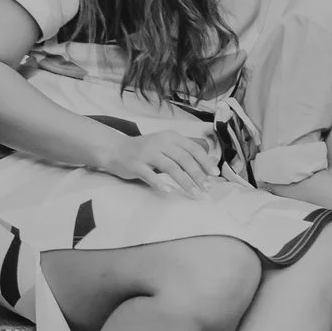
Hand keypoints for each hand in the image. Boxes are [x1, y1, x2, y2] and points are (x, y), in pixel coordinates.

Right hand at [99, 129, 218, 197]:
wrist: (115, 149)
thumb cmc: (145, 150)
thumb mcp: (166, 146)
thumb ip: (185, 151)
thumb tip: (210, 160)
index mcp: (171, 137)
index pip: (193, 148)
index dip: (205, 161)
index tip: (215, 174)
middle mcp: (160, 142)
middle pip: (184, 158)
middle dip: (198, 174)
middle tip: (206, 188)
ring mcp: (147, 153)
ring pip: (170, 167)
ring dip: (184, 181)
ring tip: (194, 193)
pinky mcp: (135, 164)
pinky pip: (149, 175)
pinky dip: (159, 183)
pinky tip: (168, 191)